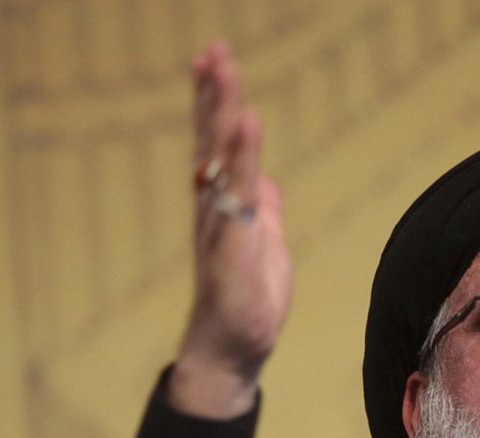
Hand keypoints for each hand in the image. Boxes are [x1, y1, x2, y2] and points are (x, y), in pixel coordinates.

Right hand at [169, 42, 292, 418]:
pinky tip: (247, 121)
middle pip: (212, 138)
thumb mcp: (266, 243)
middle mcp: (215, 205)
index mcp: (224, 203)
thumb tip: (268, 182)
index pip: (218, 143)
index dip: (216, 103)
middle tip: (214, 49)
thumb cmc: (248, 298)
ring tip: (221, 67)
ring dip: (222, 109)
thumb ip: (264, 209)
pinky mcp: (233, 242)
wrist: (235, 346)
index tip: (215, 61)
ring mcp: (221, 221)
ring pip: (220, 155)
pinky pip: (239, 190)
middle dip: (213, 93)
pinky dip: (243, 154)